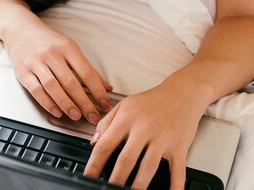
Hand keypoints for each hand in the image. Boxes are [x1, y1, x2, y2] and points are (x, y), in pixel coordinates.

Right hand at [6, 17, 112, 124]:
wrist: (20, 30)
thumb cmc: (48, 41)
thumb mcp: (70, 48)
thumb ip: (87, 68)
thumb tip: (106, 87)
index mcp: (67, 47)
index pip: (86, 72)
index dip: (97, 90)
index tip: (105, 104)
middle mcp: (51, 54)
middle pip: (70, 82)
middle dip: (84, 102)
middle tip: (93, 116)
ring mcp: (35, 63)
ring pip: (53, 87)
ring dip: (66, 104)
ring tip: (77, 116)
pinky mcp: (23, 72)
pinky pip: (36, 90)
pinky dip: (47, 103)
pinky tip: (57, 111)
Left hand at [84, 82, 205, 189]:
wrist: (183, 92)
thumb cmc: (152, 100)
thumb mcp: (124, 105)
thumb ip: (106, 122)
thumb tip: (93, 141)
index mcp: (127, 119)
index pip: (105, 144)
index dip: (94, 163)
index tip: (89, 175)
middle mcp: (144, 129)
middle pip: (126, 159)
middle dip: (116, 178)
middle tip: (108, 189)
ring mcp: (162, 139)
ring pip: (148, 166)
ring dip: (138, 185)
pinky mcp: (180, 146)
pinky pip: (178, 170)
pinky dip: (175, 186)